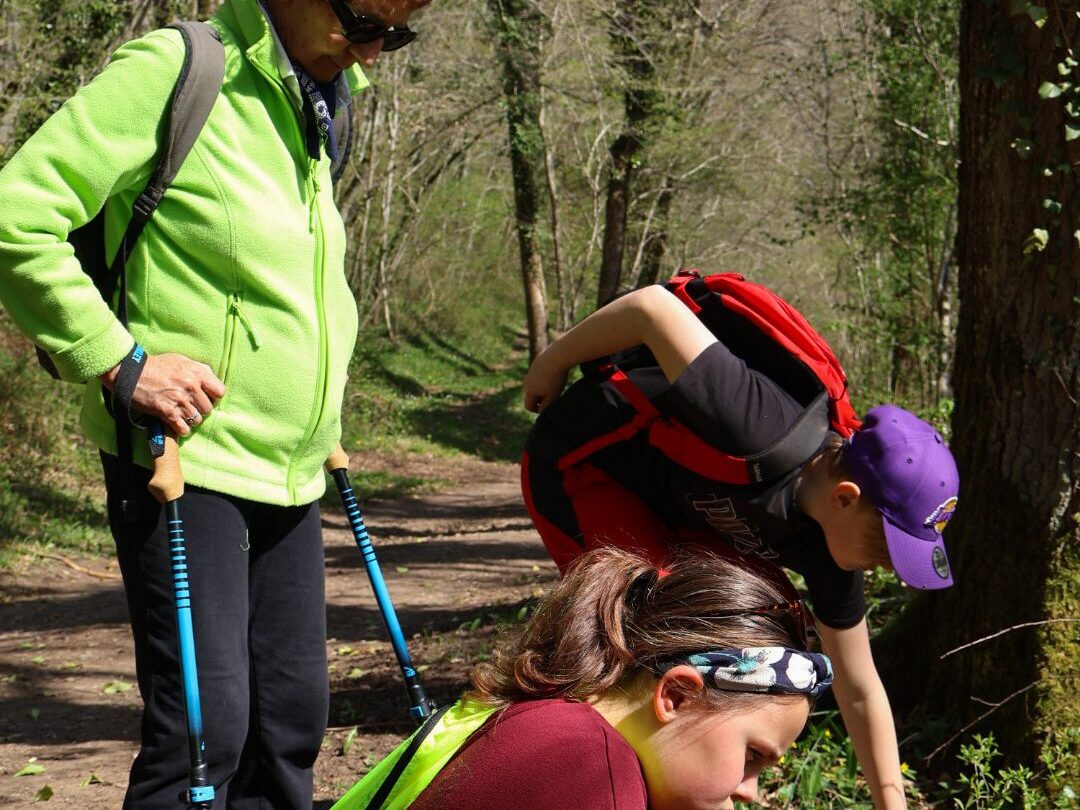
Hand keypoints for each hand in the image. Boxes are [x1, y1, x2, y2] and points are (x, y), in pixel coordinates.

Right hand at [100, 353, 225, 436]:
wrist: (131, 372)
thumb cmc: (156, 366)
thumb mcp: (181, 360)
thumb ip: (198, 369)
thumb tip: (212, 379)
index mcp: (197, 372)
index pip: (220, 391)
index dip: (214, 396)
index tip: (206, 397)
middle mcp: (191, 386)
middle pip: (208, 408)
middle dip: (200, 409)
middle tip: (190, 406)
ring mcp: (180, 400)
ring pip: (196, 419)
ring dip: (190, 419)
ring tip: (182, 414)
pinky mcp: (167, 412)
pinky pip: (183, 428)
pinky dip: (181, 429)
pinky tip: (177, 424)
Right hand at [523, 349, 568, 412]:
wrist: (557, 356)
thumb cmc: (555, 379)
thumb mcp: (553, 396)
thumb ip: (546, 407)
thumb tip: (540, 412)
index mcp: (529, 391)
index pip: (528, 406)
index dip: (537, 410)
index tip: (548, 407)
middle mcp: (526, 382)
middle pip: (531, 395)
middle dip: (540, 398)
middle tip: (553, 396)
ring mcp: (530, 372)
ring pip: (535, 384)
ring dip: (542, 387)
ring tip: (555, 384)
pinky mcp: (536, 363)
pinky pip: (539, 375)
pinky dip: (545, 377)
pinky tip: (555, 374)